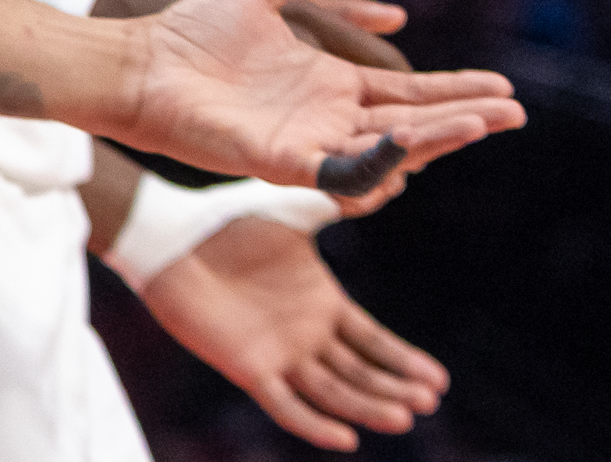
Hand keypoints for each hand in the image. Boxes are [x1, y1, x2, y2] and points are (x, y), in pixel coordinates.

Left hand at [117, 0, 521, 199]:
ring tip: (478, 125)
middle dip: (463, 118)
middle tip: (513, 113)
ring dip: (435, 140)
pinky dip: (375, 163)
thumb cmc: (191, 29)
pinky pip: (339, 172)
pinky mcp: (281, 160)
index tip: (503, 86)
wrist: (139, 59)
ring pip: (387, 150)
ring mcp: (308, 142)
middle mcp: (328, 117)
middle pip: (412, 123)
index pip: (407, 91)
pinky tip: (408, 145)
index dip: (453, 90)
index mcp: (329, 82)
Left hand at [139, 215, 445, 451]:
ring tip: (403, 418)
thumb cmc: (225, 220)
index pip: (373, 341)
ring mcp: (279, 354)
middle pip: (359, 374)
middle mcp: (306, 335)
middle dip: (394, 389)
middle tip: (427, 401)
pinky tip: (345, 441)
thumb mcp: (291, 213)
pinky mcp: (248, 368)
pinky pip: (285, 405)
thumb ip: (332, 204)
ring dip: (367, 409)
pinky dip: (313, 425)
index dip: (404, 362)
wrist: (171, 236)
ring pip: (332, 393)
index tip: (439, 381)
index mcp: (321, 303)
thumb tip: (377, 176)